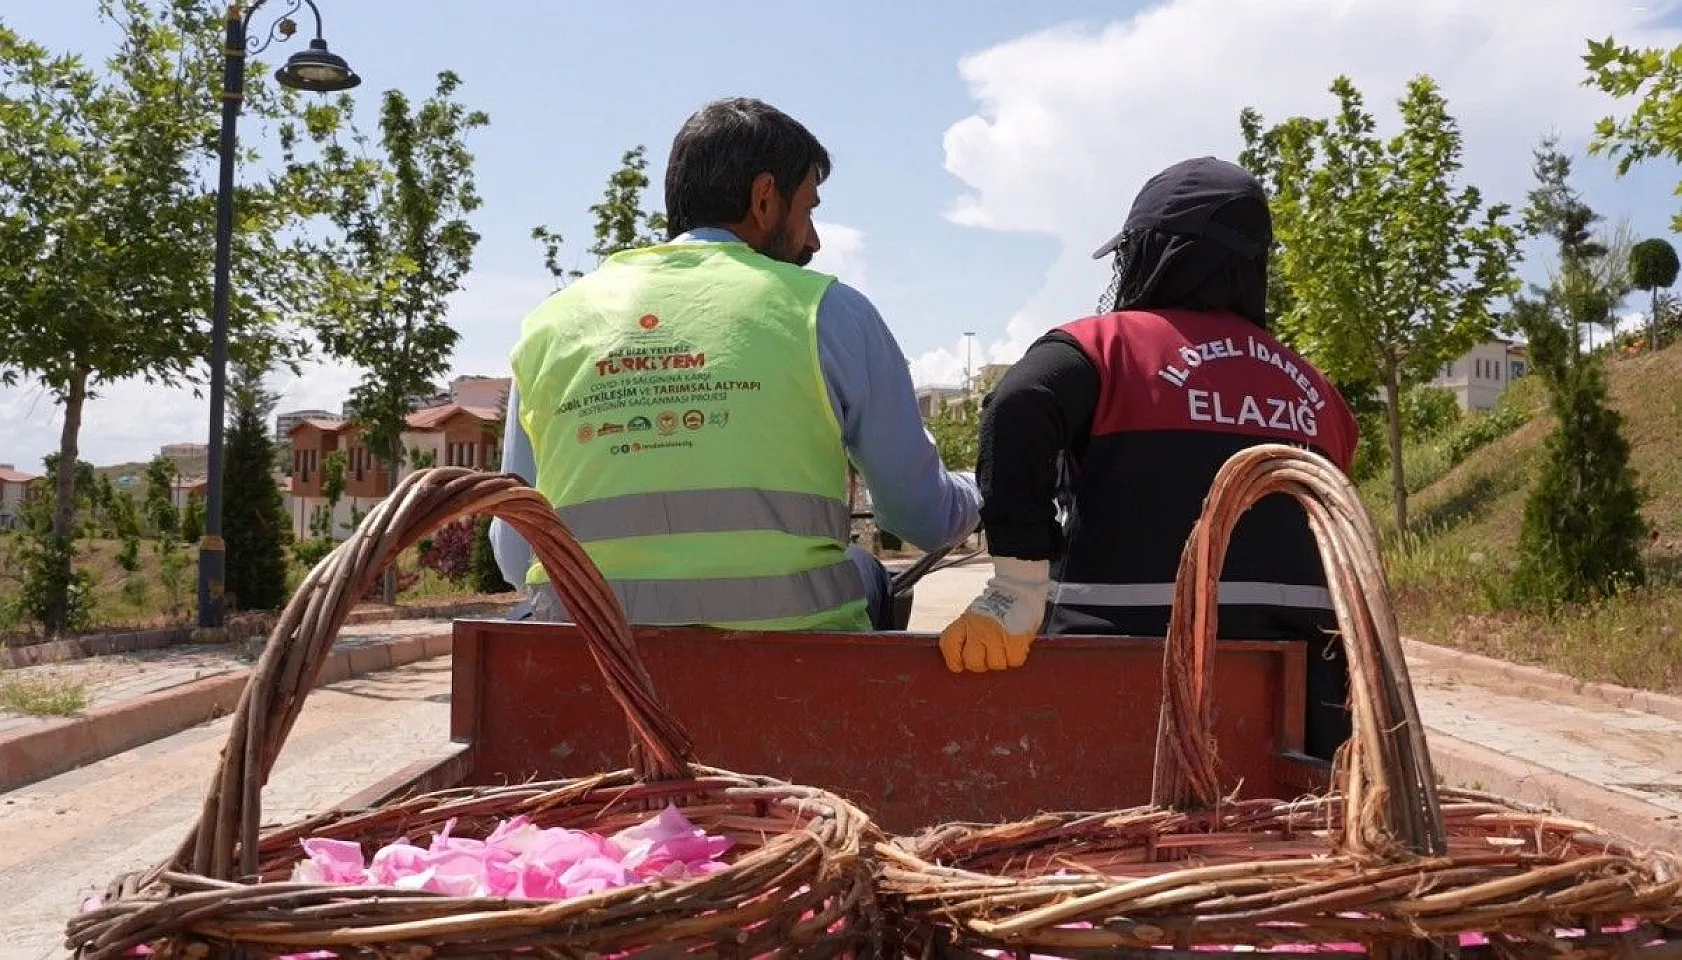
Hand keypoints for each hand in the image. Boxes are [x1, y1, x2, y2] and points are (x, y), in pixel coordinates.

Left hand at [938, 558, 1050, 672]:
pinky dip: (1015, 657)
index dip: (953, 659)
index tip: (958, 664)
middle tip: (987, 655)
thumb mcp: (972, 616)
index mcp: (964, 621)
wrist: (1017, 588)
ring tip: (1004, 646)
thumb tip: (961, 659)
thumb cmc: (995, 607)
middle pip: (972, 662)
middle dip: (980, 664)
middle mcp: (977, 628)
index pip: (949, 645)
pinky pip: (1013, 661)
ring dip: (1001, 659)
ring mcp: (996, 634)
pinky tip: (1014, 646)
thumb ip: (965, 635)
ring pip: (995, 664)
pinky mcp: (1015, 639)